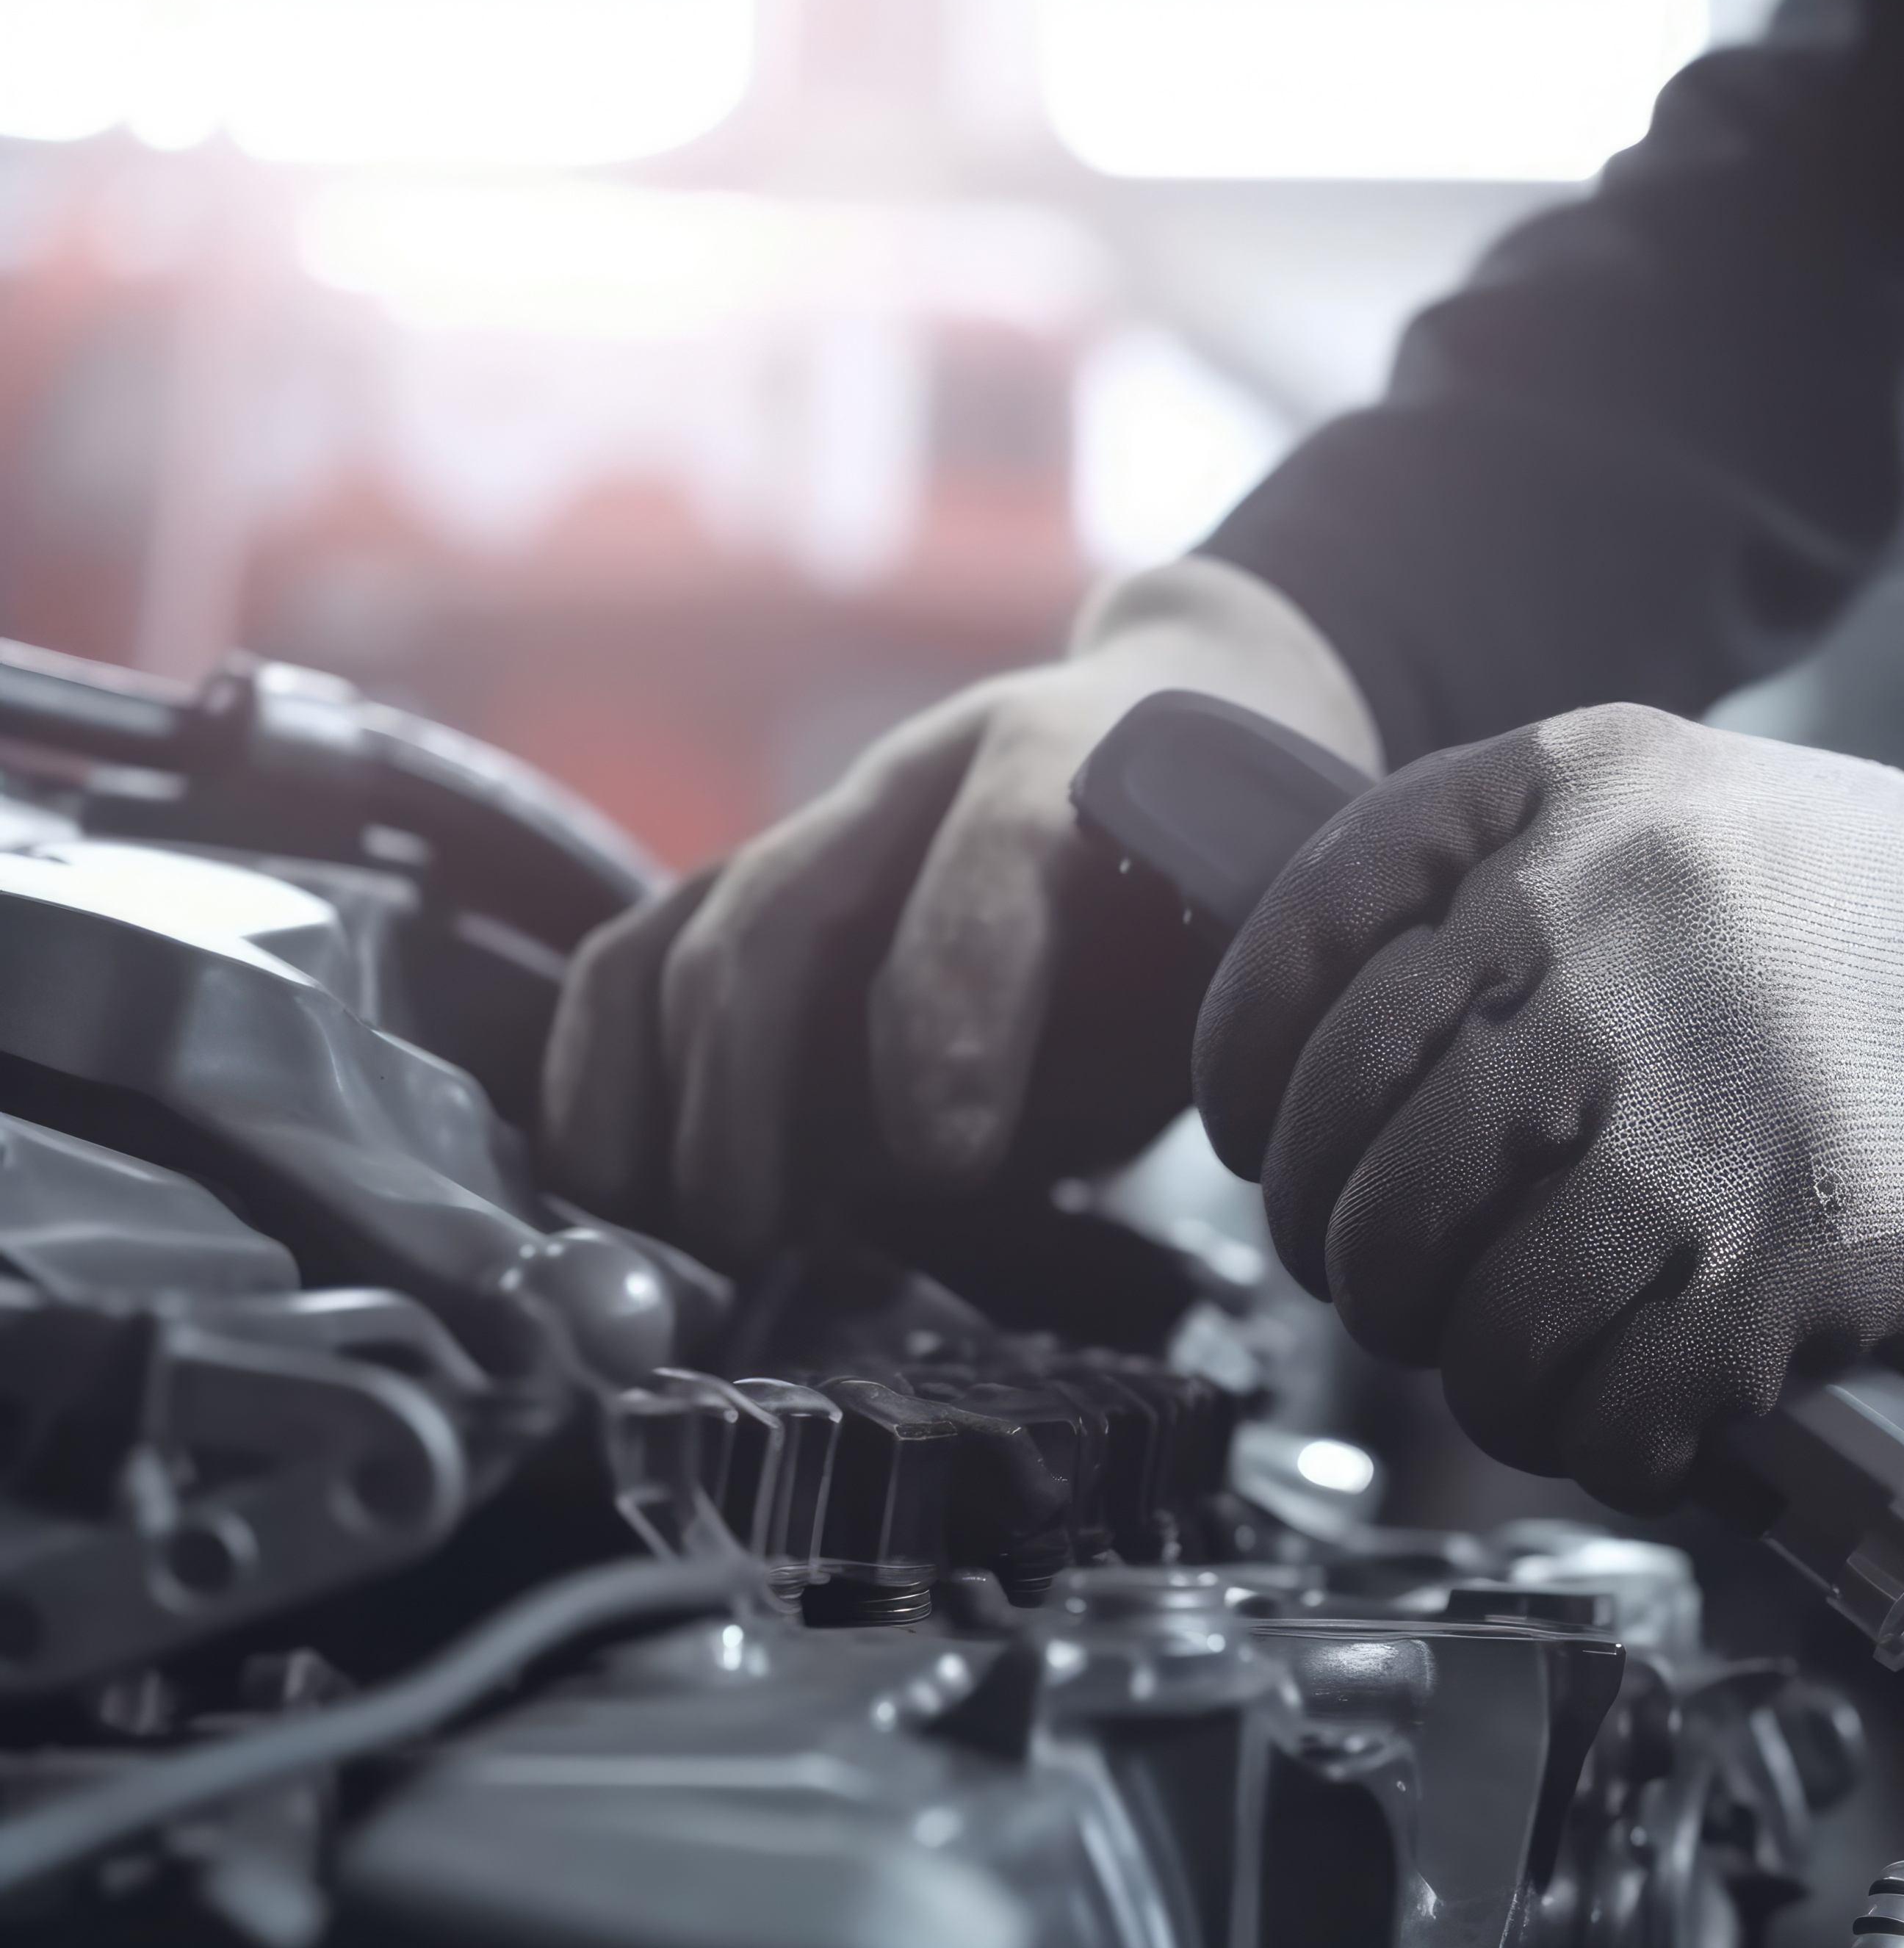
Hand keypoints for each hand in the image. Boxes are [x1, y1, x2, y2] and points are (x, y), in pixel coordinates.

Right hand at [542, 559, 1380, 1272]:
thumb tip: (1078, 1173)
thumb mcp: (1256, 929)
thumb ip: (1183, 1022)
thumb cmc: (1239, 855)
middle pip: (791, 905)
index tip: (948, 1160)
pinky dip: (609, 1055)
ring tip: (696, 1230)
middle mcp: (928, 772)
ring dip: (673, 1090)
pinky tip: (602, 1166)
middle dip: (757, 1083)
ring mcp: (838, 821)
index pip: (992, 862)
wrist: (1198, 714)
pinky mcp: (777, 875)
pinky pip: (653, 946)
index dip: (954, 1006)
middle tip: (764, 1234)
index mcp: (1078, 763)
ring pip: (704, 930)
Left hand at [1194, 704, 1903, 1510]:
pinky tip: (1614, 1418)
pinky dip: (1577, 1437)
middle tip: (1396, 1275)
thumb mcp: (1677, 798)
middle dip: (1348, 1253)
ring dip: (1459, 1365)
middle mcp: (1594, 939)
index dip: (1246, 1083)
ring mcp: (1678, 1109)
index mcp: (1556, 801)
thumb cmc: (1885, 919)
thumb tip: (1325, 1018)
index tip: (1266, 1139)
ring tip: (1507, 1359)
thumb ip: (1498, 861)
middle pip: (1350, 1164)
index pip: (1292, 960)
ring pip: (1448, 1304)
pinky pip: (1585, 1403)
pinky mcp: (1768, 1267)